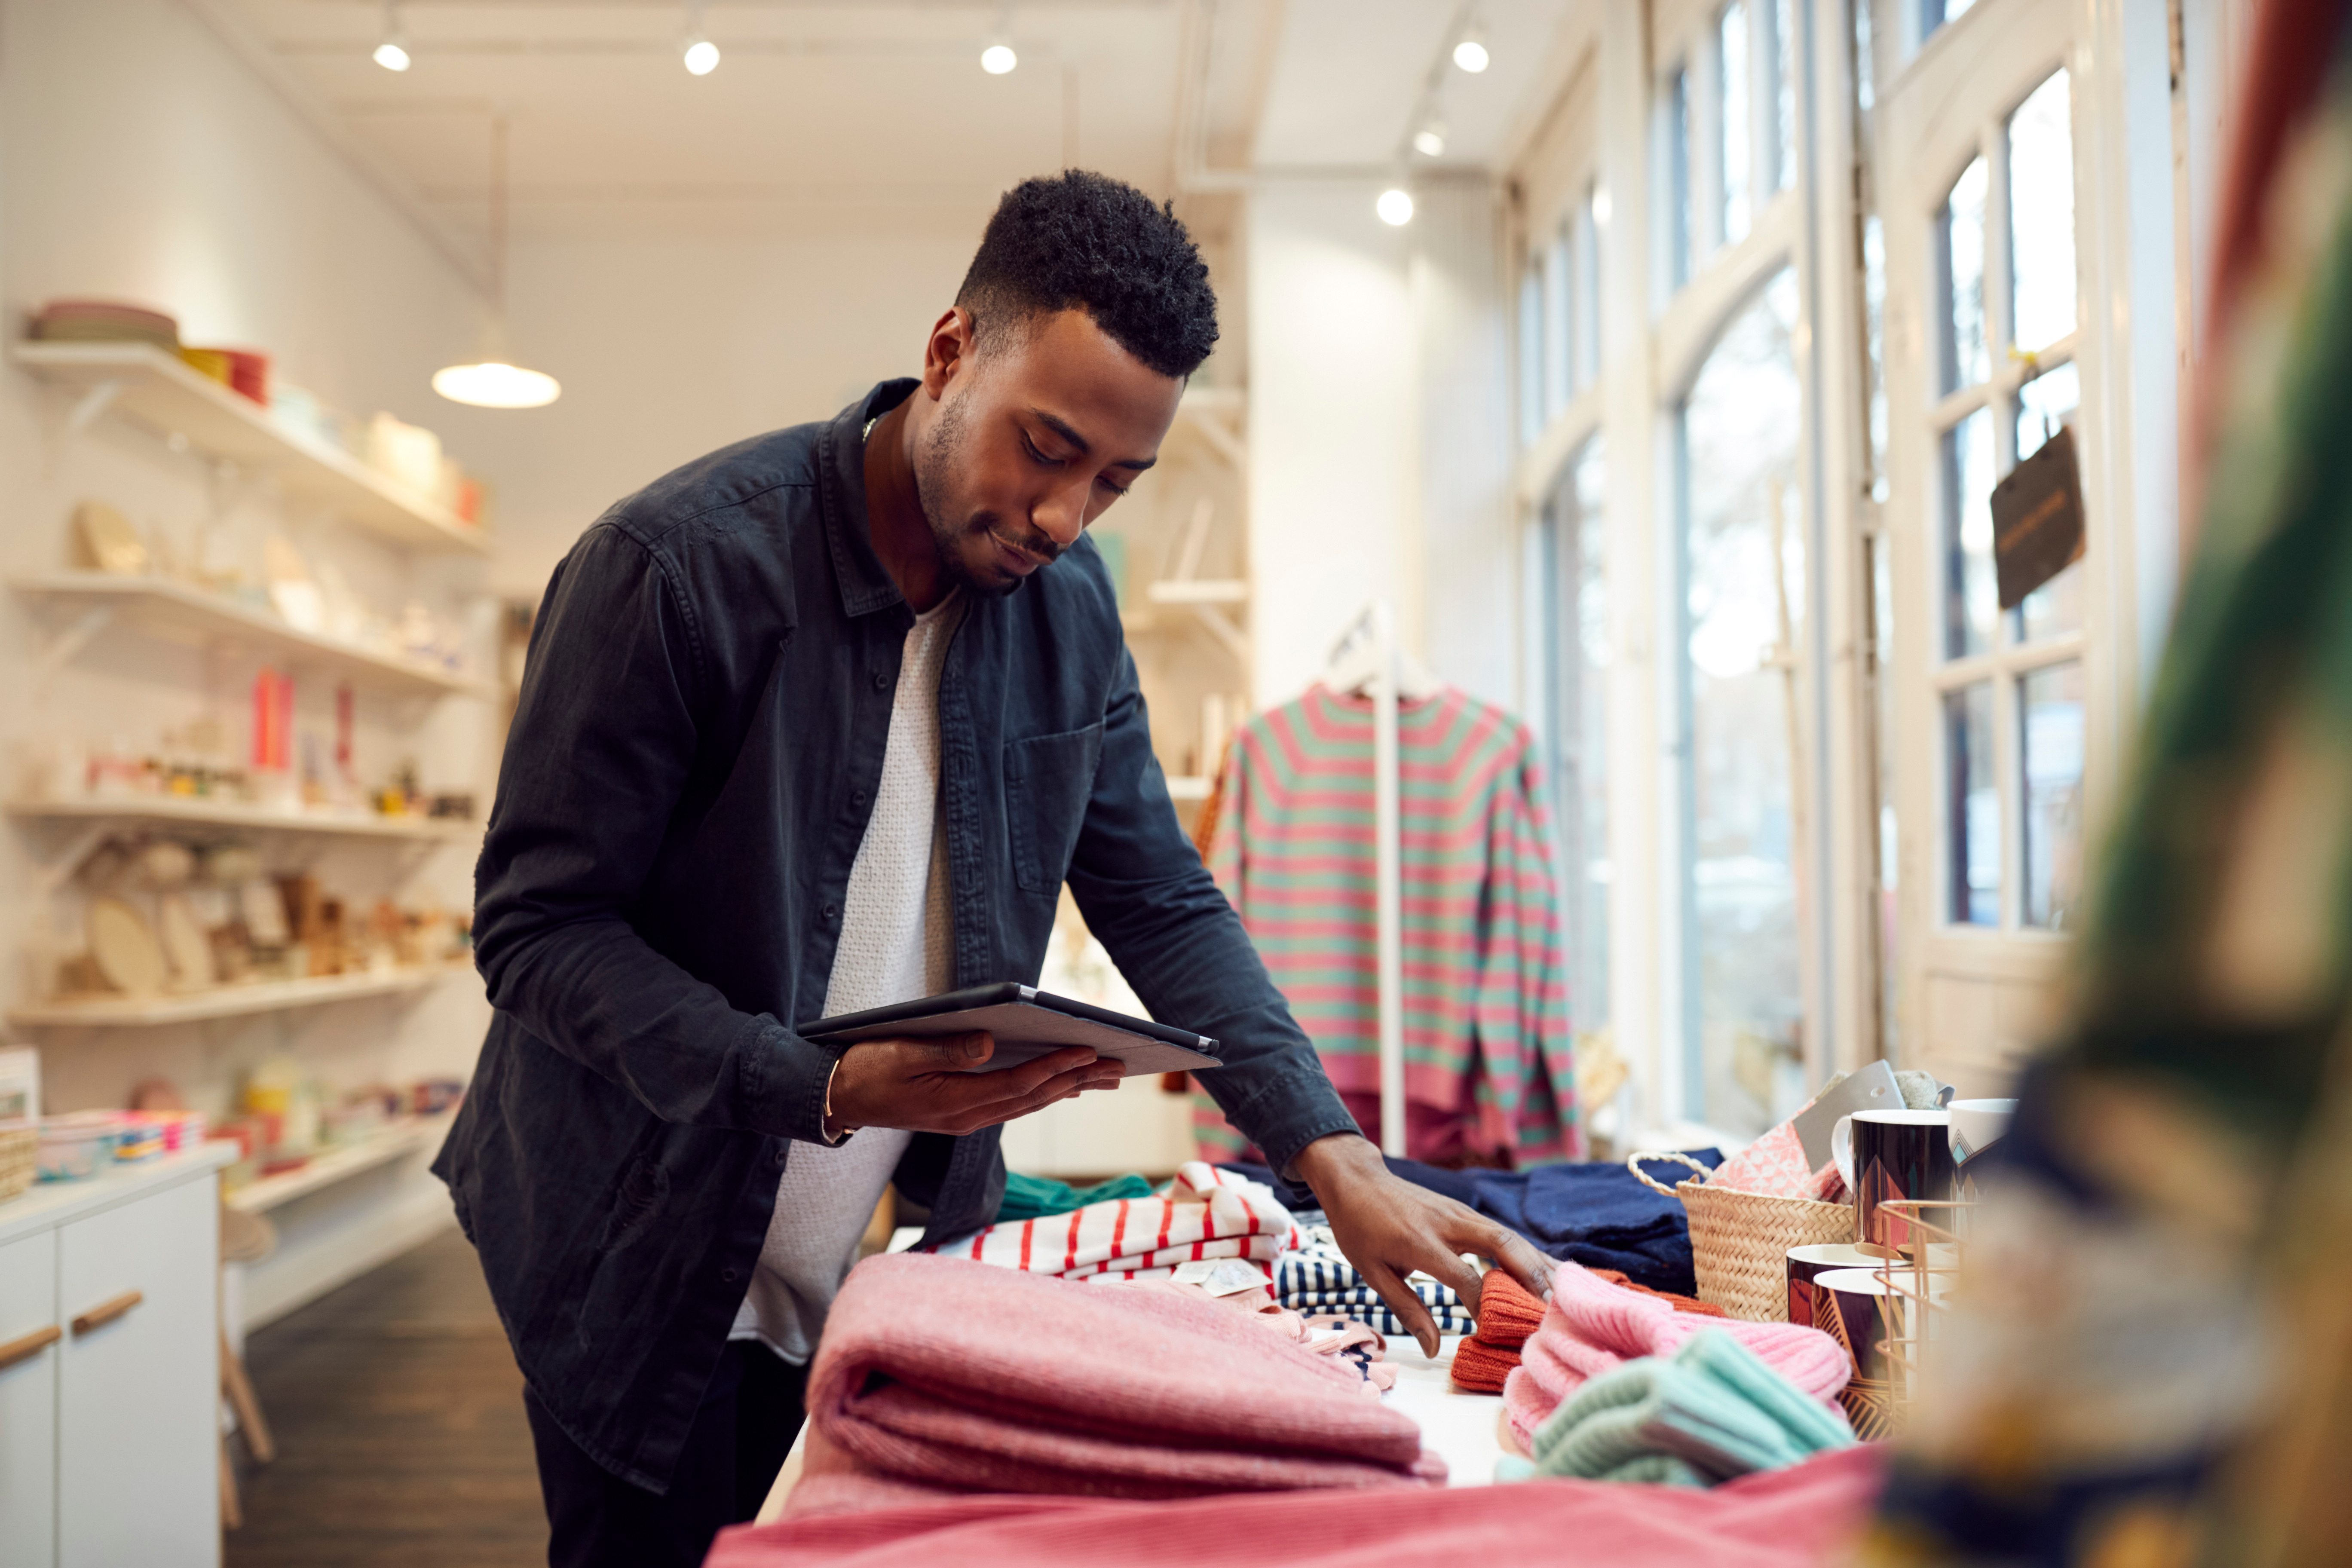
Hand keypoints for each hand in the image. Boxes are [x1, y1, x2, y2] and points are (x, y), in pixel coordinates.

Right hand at [823, 1031, 1121, 1138]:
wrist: (839, 1098)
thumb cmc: (866, 1070)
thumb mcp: (901, 1053)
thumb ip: (946, 1049)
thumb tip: (990, 1044)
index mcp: (954, 1103)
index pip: (1017, 1084)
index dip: (1054, 1068)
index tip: (1086, 1051)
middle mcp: (967, 1117)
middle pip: (1033, 1098)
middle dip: (1076, 1080)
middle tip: (1115, 1066)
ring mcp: (966, 1119)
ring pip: (1027, 1104)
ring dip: (1066, 1089)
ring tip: (1102, 1077)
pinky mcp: (962, 1113)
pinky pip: (1012, 1105)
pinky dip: (1041, 1093)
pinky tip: (1060, 1087)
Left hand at [1290, 1132, 1555, 1357]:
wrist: (1358, 1180)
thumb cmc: (1360, 1229)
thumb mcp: (1372, 1272)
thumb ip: (1407, 1310)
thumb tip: (1433, 1350)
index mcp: (1421, 1242)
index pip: (1464, 1276)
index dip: (1482, 1305)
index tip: (1494, 1331)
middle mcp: (1448, 1224)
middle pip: (1502, 1244)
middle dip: (1531, 1275)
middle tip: (1553, 1307)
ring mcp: (1461, 1214)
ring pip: (1510, 1235)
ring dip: (1538, 1263)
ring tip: (1564, 1292)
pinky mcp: (1467, 1213)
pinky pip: (1504, 1232)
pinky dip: (1529, 1252)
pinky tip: (1549, 1270)